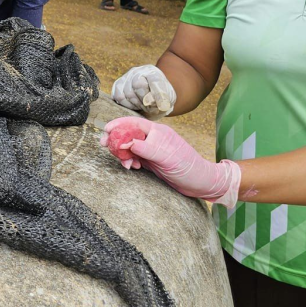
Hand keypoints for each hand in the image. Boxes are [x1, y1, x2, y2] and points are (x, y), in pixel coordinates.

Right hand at [102, 117, 240, 209]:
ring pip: (130, 148)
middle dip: (116, 140)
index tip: (106, 130)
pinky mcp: (151, 162)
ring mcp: (151, 150)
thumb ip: (146, 148)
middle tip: (105, 146)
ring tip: (126, 164)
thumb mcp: (166, 157)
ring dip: (123, 154)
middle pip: (128, 134)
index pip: (134, 123)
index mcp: (157, 132)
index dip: (119, 124)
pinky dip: (130, 162)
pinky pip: (135, 158)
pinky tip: (132, 167)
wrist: (200, 183)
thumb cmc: (187, 167)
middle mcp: (153, 139)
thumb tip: (125, 143)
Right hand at [111, 64, 175, 118]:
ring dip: (137, 104)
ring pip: (128, 93)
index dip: (157, 94)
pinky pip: (120, 97)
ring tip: (144, 107)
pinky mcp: (117, 86)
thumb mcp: (168, 98)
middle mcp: (137, 71)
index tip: (161, 106)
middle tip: (151, 108)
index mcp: (153, 72)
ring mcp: (125, 78)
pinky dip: (128, 105)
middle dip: (146, 101)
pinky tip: (134, 105)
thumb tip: (155, 103)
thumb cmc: (159, 98)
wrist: (149, 97)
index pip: (154, 81)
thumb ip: (164, 100)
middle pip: (138, 85)